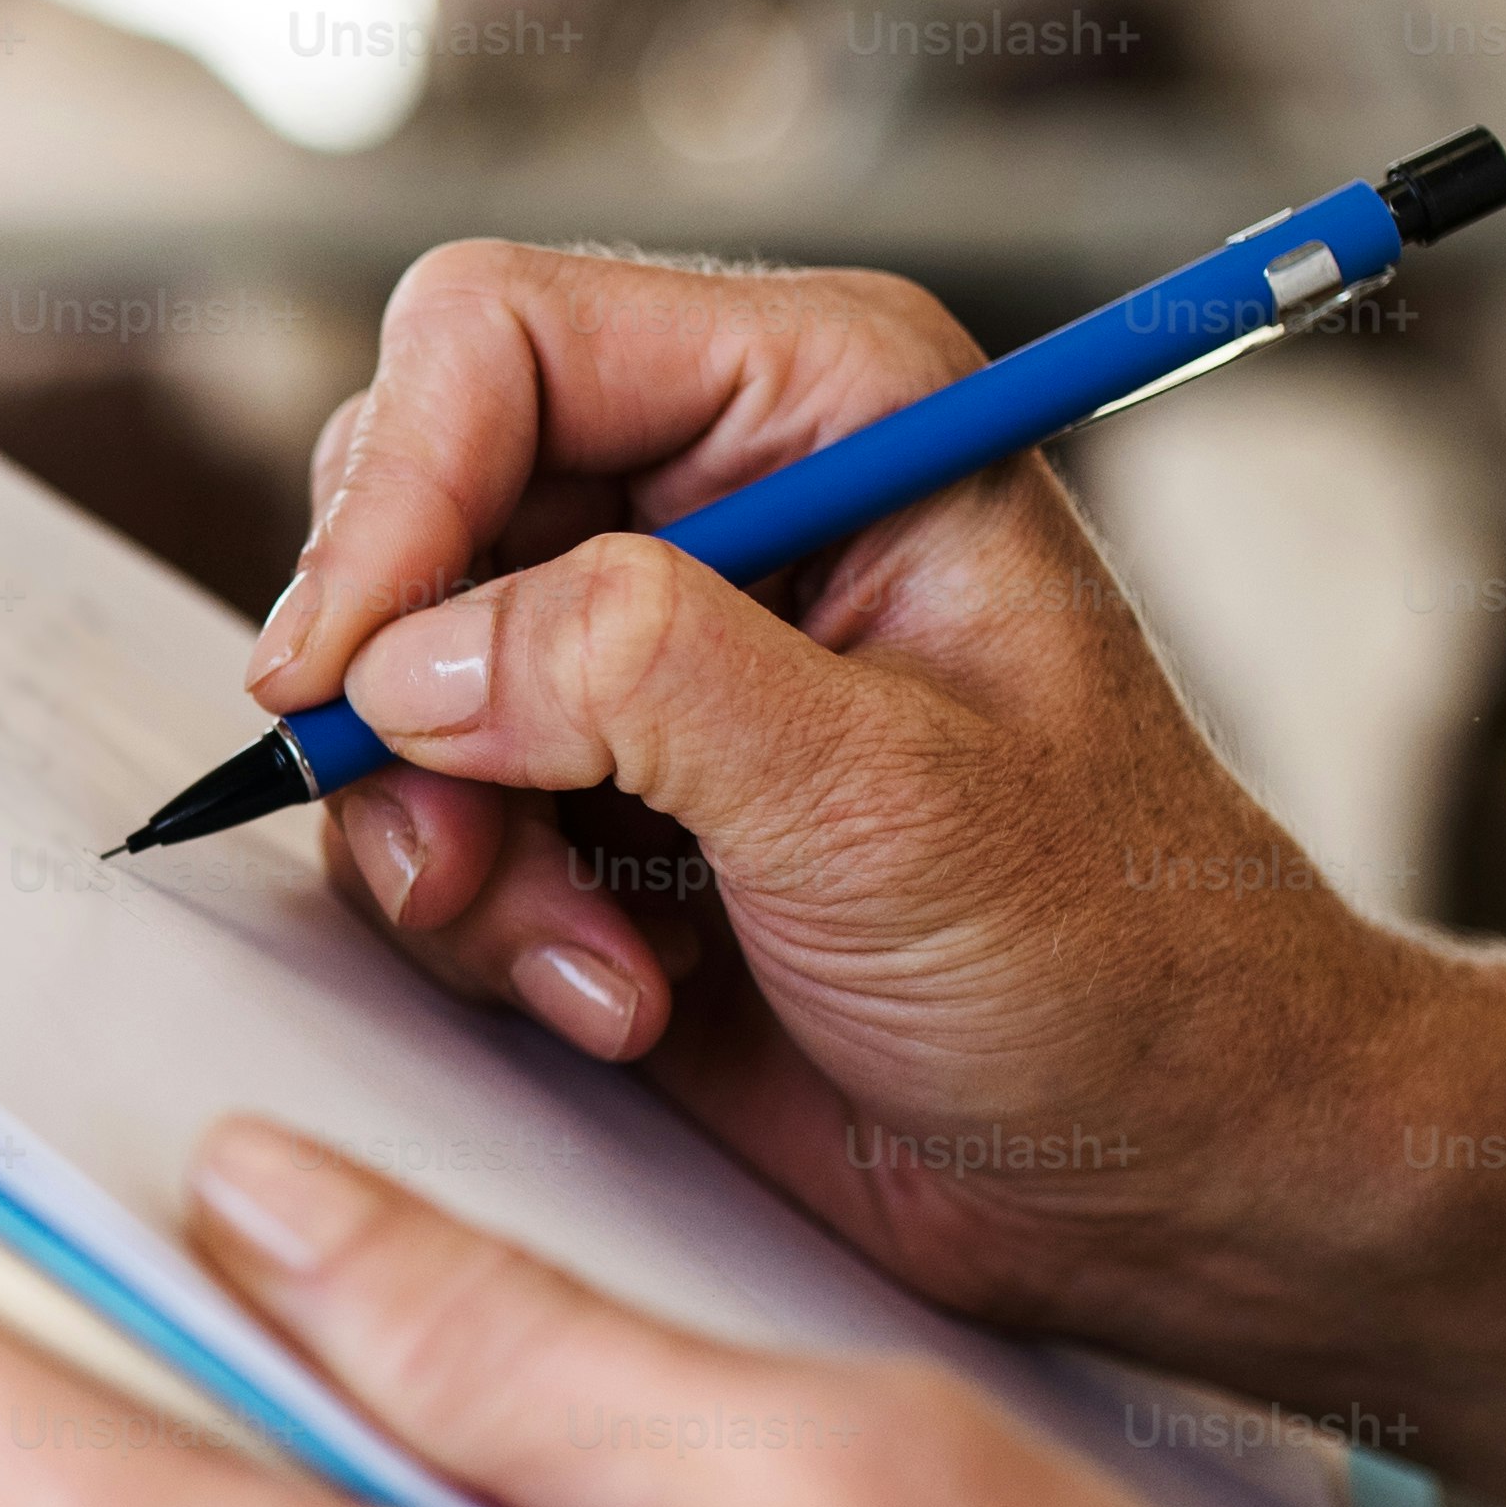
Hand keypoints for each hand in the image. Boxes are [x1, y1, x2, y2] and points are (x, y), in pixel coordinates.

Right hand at [243, 237, 1505, 1506]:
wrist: (1165, 1165)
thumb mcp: (886, 802)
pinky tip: (630, 997)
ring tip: (607, 967)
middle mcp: (715, 495)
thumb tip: (406, 660)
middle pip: (408, 507)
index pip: (497, 341)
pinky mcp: (596, 804)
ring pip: (390, 686)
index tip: (340, 685)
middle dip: (410, 710)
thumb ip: (640, 683)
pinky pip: (422, 819)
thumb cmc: (1115, 962)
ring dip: (454, 853)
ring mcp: (642, 659)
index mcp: (821, 402)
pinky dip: (486, 928)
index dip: (392, 498)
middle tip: (473, 860)